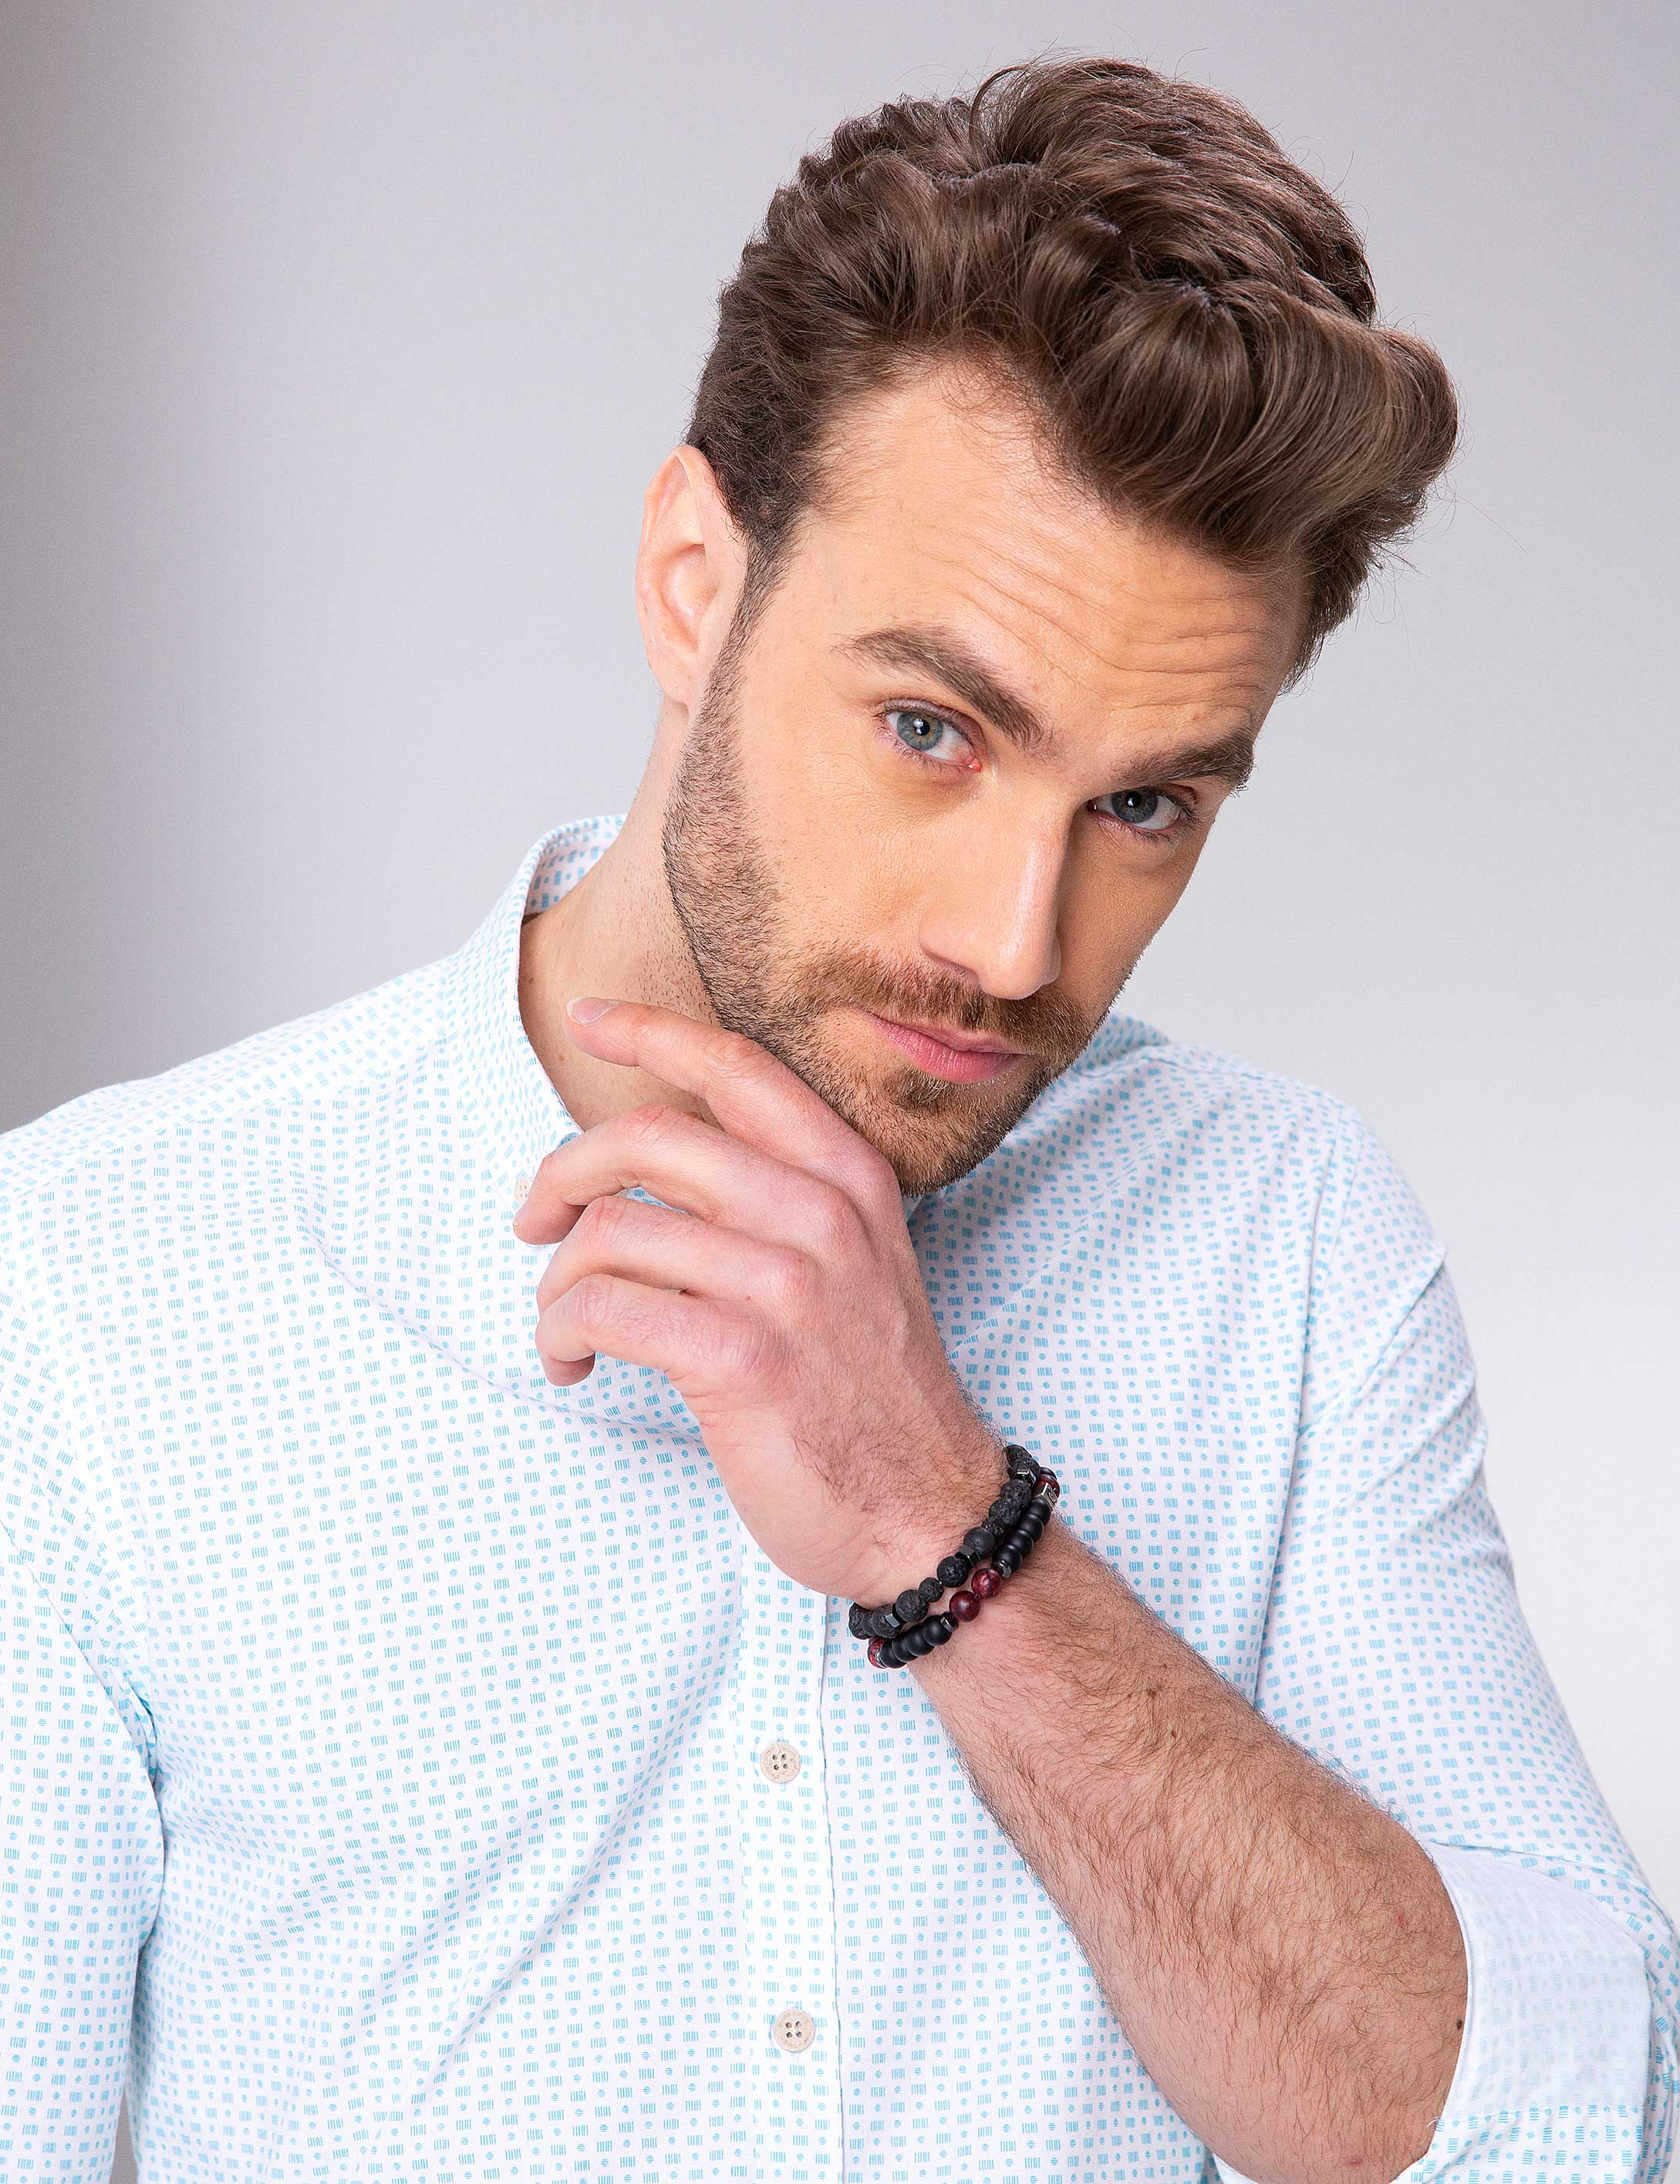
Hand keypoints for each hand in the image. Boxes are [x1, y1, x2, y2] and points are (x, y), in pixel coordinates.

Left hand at [510, 997, 999, 1601]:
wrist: (926, 1512)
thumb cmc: (873, 1398)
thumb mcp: (856, 1265)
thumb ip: (774, 1202)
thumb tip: (647, 1174)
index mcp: (846, 1177)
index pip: (734, 1067)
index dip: (649, 1031)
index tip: (588, 1020)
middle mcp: (817, 1214)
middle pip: (646, 1136)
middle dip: (563, 1172)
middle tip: (533, 1218)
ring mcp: (782, 1284)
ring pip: (610, 1231)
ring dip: (556, 1283)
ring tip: (564, 1327)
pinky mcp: (740, 1359)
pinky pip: (604, 1310)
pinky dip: (562, 1336)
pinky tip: (573, 1366)